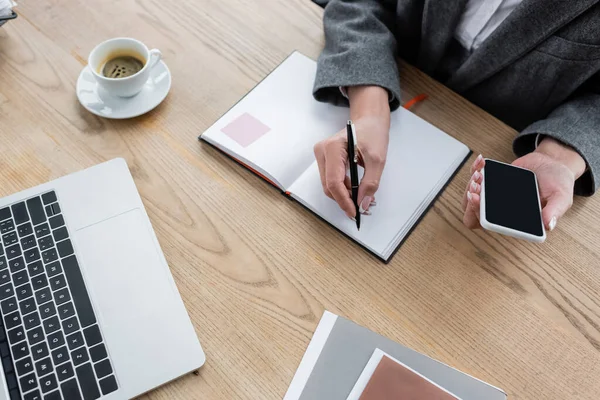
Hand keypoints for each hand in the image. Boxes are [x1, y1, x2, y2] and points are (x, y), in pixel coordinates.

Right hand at [313, 86, 389, 217]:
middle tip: (360, 208)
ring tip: (360, 199)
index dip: (343, 200)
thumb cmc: (373, 134)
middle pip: (329, 186)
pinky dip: (342, 189)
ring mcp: (321, 155)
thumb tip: (362, 203)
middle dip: (344, 199)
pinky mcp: (324, 160)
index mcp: (333, 147)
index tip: (354, 212)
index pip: (334, 181)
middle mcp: (322, 151)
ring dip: (343, 195)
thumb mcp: (377, 160)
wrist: (369, 122)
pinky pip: (330, 180)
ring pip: (329, 185)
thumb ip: (370, 183)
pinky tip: (354, 191)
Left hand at [463, 138, 586, 231]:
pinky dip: (475, 170)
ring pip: (470, 198)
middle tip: (477, 186)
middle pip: (473, 215)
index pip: (489, 225)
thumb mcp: (561, 197)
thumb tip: (548, 225)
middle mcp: (501, 212)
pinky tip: (481, 162)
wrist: (552, 164)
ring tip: (480, 173)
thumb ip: (554, 211)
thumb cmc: (557, 184)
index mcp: (515, 221)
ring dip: (470, 185)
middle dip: (470, 201)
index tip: (477, 199)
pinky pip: (475, 181)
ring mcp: (494, 198)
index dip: (479, 214)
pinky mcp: (492, 184)